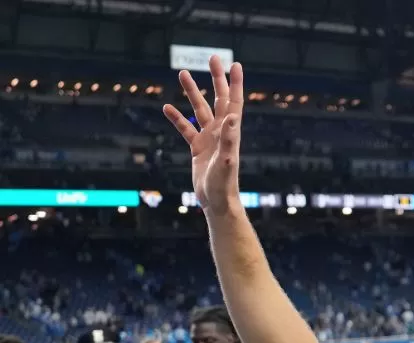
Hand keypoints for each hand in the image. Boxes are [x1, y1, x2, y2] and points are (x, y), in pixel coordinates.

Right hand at [163, 55, 244, 216]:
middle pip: (218, 99)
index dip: (235, 83)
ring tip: (182, 74)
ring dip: (191, 92)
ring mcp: (209, 139)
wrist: (217, 202)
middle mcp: (221, 132)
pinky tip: (167, 107)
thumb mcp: (226, 161)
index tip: (235, 64)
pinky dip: (177, 118)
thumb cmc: (224, 185)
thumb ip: (230, 140)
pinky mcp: (198, 148)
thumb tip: (233, 117)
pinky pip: (186, 129)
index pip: (233, 102)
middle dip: (216, 79)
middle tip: (212, 58)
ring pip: (199, 110)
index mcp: (230, 132)